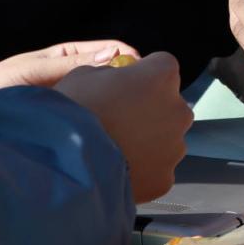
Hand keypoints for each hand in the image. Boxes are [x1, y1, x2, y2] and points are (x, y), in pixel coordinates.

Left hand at [0, 40, 138, 118]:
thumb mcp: (34, 69)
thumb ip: (72, 64)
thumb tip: (113, 55)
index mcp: (67, 57)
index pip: (110, 50)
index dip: (129, 57)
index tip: (143, 69)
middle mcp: (75, 78)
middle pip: (114, 76)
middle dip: (131, 81)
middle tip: (145, 93)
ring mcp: (74, 101)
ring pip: (107, 99)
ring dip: (120, 104)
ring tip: (133, 113)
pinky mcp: (70, 123)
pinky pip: (94, 120)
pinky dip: (106, 122)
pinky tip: (114, 130)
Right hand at [56, 52, 192, 202]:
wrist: (64, 165)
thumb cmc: (73, 113)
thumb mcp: (85, 75)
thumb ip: (112, 74)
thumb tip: (117, 80)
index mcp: (162, 76)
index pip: (163, 66)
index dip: (143, 75)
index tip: (126, 86)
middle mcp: (179, 109)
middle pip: (170, 106)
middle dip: (150, 111)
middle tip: (119, 122)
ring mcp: (176, 147)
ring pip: (166, 140)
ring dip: (148, 142)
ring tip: (115, 151)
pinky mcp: (165, 178)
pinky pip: (157, 170)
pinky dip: (142, 171)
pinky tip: (117, 172)